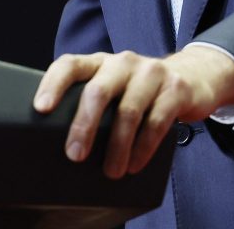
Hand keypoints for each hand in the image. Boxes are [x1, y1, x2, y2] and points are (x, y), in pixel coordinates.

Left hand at [33, 46, 233, 178]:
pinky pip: (156, 121)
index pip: (70, 65)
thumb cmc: (140, 89)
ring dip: (117, 146)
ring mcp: (151, 73)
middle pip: (99, 90)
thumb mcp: (114, 87)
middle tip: (75, 154)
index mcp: (101, 62)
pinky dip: (143, 147)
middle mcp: (123, 62)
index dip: (53, 84)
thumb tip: (62, 141)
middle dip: (85, 125)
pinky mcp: (175, 89)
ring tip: (111, 171)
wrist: (193, 76)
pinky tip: (135, 163)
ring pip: (128, 111)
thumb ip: (92, 101)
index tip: (41, 108)